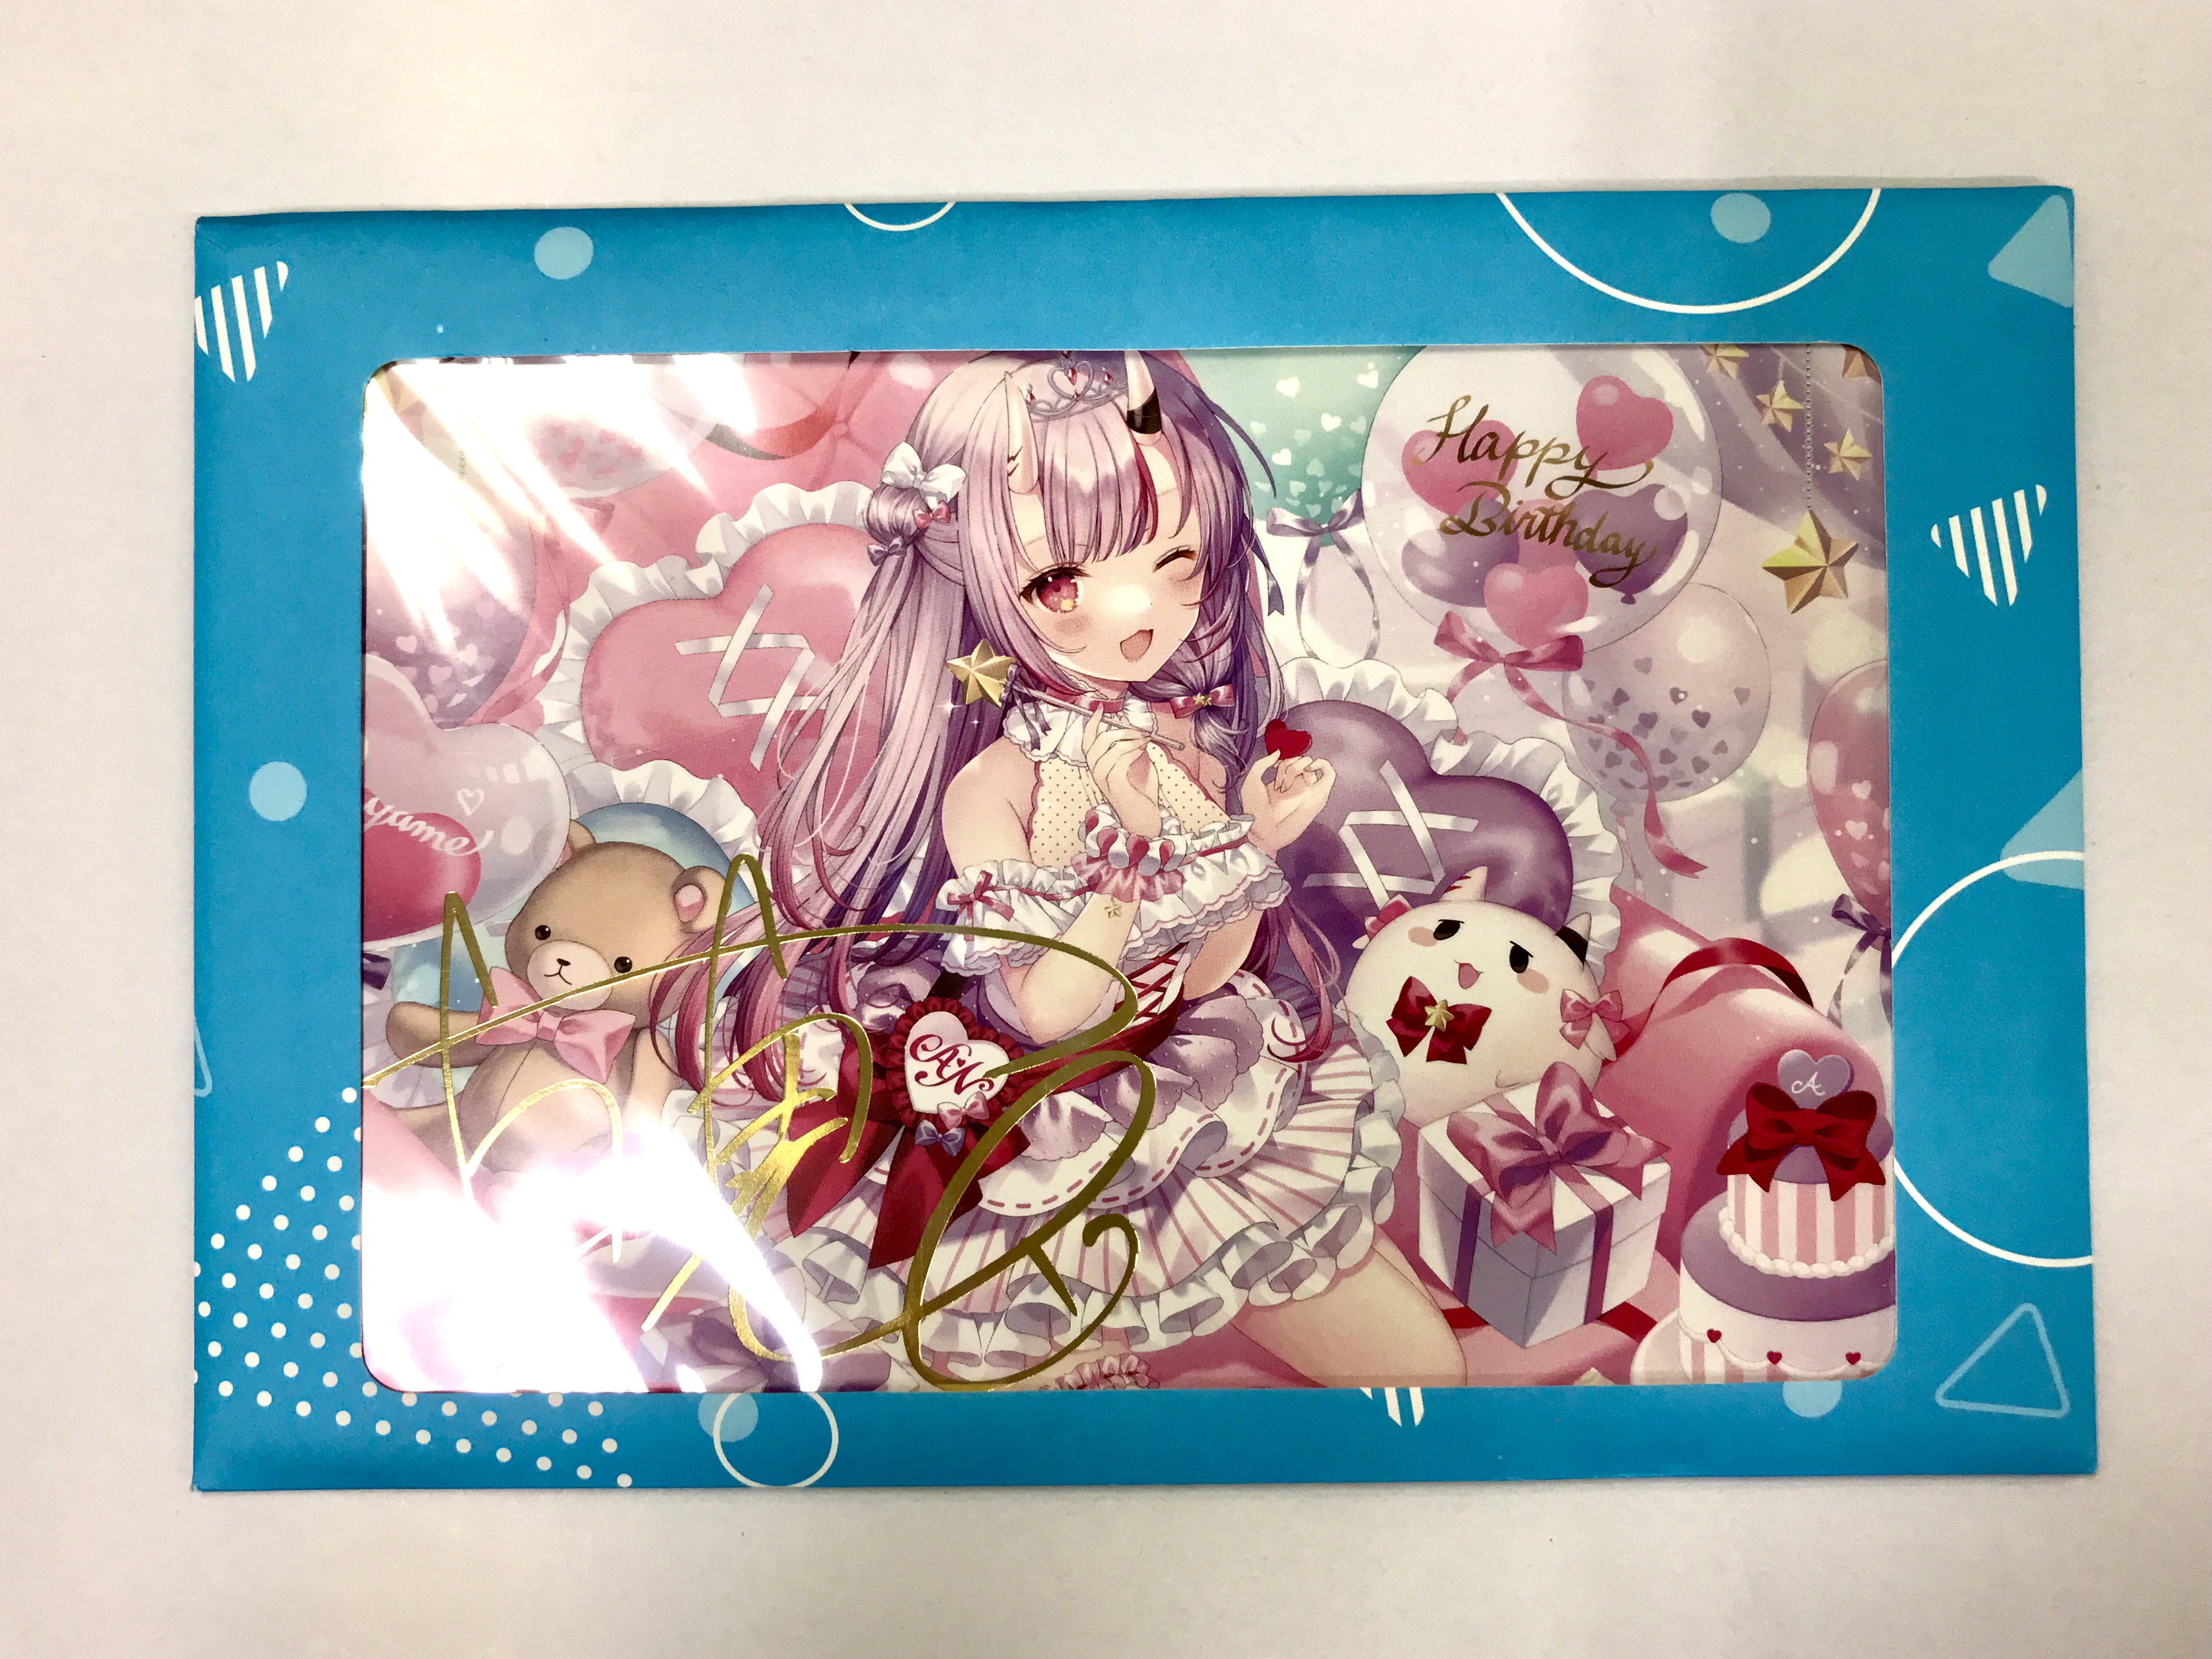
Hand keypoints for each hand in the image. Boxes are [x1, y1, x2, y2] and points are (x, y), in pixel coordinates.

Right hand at [1083, 708, 1163, 838]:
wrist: (1145, 820)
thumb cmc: (1142, 793)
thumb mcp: (1138, 764)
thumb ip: (1132, 746)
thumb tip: (1130, 724)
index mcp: (1098, 767)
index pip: (1087, 742)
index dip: (1092, 724)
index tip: (1101, 708)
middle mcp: (1096, 774)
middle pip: (1097, 743)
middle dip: (1120, 730)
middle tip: (1140, 730)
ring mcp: (1104, 781)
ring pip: (1110, 750)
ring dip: (1130, 740)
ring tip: (1145, 740)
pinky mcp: (1116, 786)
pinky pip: (1120, 761)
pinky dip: (1133, 751)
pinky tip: (1143, 750)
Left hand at [1239, 748, 1334, 854]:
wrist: (1263, 830)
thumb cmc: (1255, 809)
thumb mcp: (1252, 781)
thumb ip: (1262, 764)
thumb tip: (1278, 752)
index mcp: (1283, 782)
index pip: (1291, 761)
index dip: (1284, 760)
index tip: (1275, 766)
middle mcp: (1297, 785)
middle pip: (1301, 761)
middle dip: (1290, 765)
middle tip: (1280, 783)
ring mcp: (1309, 789)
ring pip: (1312, 765)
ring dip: (1299, 766)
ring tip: (1288, 782)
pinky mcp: (1319, 795)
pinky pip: (1329, 774)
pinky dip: (1323, 764)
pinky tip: (1309, 768)